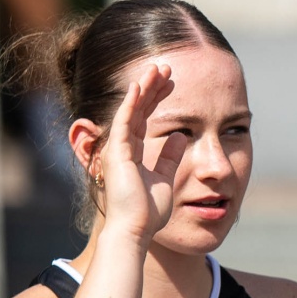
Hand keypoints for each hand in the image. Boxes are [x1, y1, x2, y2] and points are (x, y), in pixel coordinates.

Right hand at [87, 63, 185, 246]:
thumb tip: (180, 137)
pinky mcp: (116, 153)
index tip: (171, 82)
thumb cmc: (148, 212)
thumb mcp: (165, 178)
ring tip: (157, 68)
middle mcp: (123, 148)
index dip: (157, 98)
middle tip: (166, 67)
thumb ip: (170, 158)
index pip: (145, 118)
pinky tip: (140, 86)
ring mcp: (117, 149)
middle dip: (152, 87)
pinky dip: (131, 103)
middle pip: (138, 109)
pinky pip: (124, 122)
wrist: (135, 230)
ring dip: (144, 87)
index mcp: (134, 153)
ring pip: (131, 110)